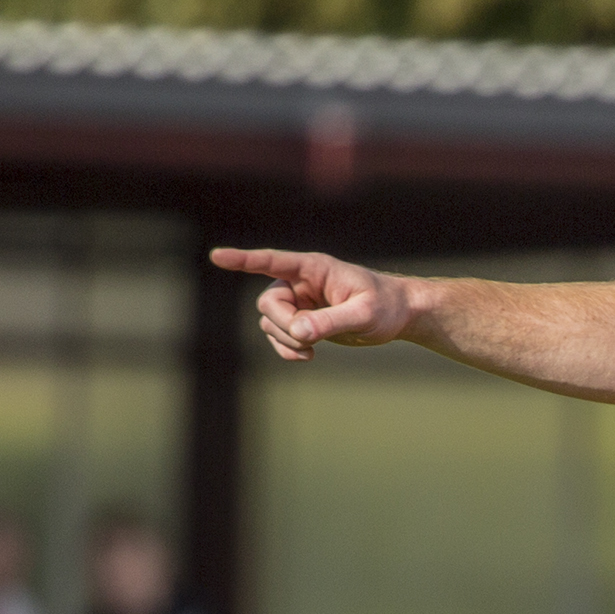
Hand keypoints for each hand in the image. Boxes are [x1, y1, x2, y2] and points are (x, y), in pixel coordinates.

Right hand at [210, 248, 416, 361]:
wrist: (398, 315)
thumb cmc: (385, 305)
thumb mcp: (364, 314)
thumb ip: (331, 321)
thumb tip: (299, 333)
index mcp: (313, 268)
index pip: (271, 261)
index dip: (243, 260)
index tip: (216, 256)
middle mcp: (300, 283)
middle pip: (269, 304)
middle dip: (285, 326)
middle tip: (310, 341)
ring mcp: (299, 302)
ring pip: (271, 323)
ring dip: (287, 341)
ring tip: (313, 352)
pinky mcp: (303, 321)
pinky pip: (280, 336)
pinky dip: (287, 350)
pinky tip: (307, 357)